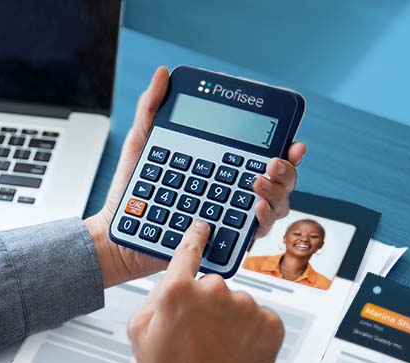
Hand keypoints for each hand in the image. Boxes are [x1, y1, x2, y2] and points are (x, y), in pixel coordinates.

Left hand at [84, 67, 306, 286]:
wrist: (118, 231)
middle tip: (275, 161)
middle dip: (287, 170)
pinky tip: (252, 208)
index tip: (291, 139)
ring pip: (275, 207)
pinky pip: (252, 234)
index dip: (283, 146)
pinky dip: (260, 221)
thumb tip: (162, 74)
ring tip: (258, 181)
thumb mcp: (142, 144)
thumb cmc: (130, 191)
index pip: (259, 155)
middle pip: (279, 181)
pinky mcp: (222, 242)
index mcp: (220, 167)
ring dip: (277, 193)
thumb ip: (152, 109)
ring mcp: (229, 217)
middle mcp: (231, 192)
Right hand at [128, 221, 283, 362]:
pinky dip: (250, 332)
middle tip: (197, 336)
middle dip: (205, 304)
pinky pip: (259, 318)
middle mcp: (214, 291)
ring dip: (228, 320)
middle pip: (210, 285)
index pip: (189, 249)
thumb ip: (152, 300)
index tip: (203, 227)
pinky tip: (235, 352)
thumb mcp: (140, 335)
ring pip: (236, 303)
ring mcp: (246, 307)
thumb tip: (168, 284)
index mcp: (178, 290)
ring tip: (217, 350)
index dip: (196, 237)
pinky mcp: (270, 324)